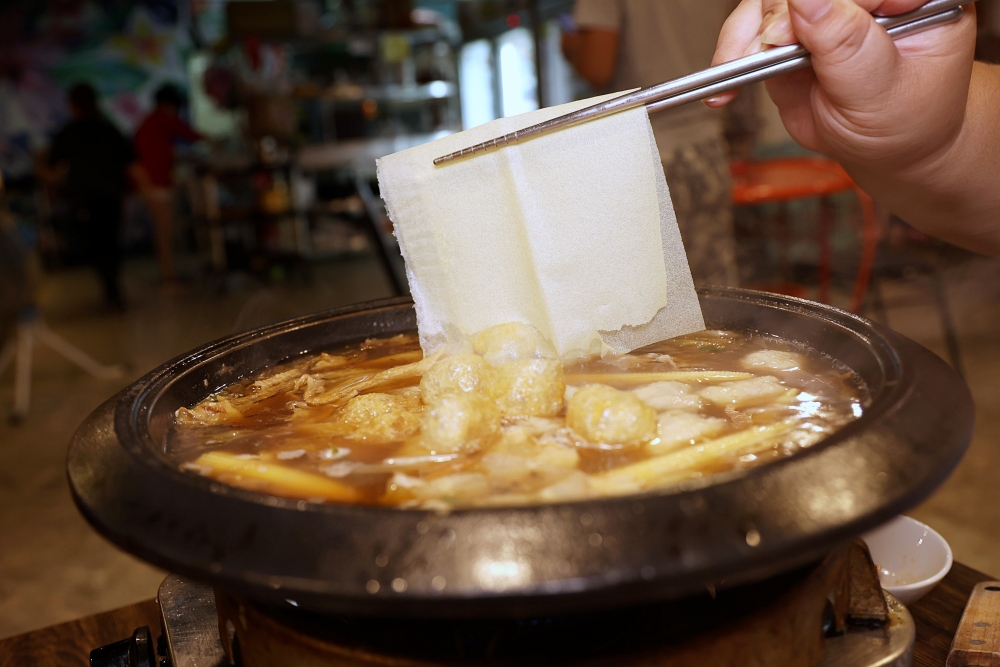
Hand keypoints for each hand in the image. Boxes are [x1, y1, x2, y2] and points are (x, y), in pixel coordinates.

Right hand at [707, 0, 975, 174]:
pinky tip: (729, 81)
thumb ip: (847, 44)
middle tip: (771, 51)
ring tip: (741, 73)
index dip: (822, 4)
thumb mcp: (880, 90)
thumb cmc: (904, 121)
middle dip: (778, 18)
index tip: (791, 35)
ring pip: (770, 0)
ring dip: (746, 37)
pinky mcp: (792, 28)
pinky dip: (733, 51)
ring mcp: (826, 9)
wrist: (886, 148)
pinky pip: (750, 23)